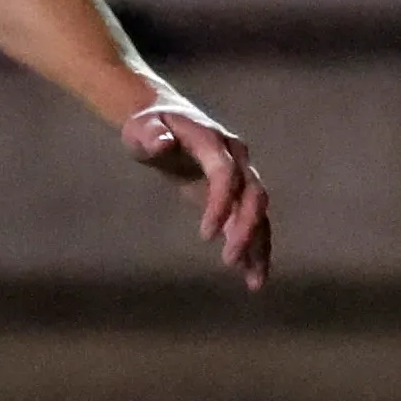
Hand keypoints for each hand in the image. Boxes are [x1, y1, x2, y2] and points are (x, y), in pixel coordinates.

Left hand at [120, 93, 272, 289]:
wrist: (166, 119)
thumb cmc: (149, 125)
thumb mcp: (141, 127)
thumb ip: (150, 136)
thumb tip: (161, 143)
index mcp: (213, 141)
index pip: (225, 174)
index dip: (221, 203)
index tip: (205, 237)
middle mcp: (235, 158)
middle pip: (252, 195)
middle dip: (245, 228)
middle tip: (228, 260)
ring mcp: (240, 175)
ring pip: (259, 213)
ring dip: (258, 245)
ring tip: (255, 282)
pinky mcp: (235, 194)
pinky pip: (251, 222)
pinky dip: (254, 248)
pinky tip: (252, 277)